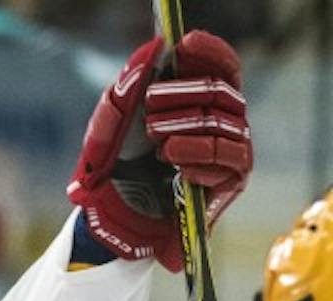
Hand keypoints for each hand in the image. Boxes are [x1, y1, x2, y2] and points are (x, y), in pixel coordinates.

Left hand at [67, 30, 249, 271]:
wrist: (114, 220)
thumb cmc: (114, 171)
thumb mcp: (106, 133)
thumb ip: (122, 95)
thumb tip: (149, 52)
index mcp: (196, 102)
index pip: (221, 67)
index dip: (210, 52)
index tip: (186, 44)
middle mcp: (220, 120)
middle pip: (221, 90)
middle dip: (183, 95)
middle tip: (151, 110)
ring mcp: (229, 148)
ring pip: (225, 123)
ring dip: (188, 129)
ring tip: (160, 144)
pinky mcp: (232, 179)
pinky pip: (229, 158)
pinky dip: (201, 158)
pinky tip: (179, 168)